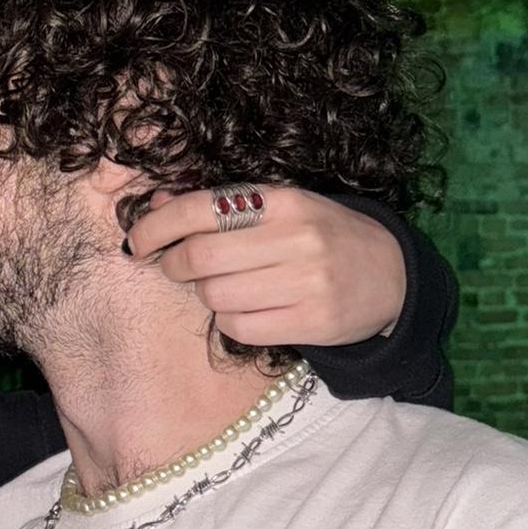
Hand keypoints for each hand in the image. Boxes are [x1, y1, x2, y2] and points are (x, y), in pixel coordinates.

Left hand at [125, 186, 404, 346]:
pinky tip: (247, 309)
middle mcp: (296, 237)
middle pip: (200, 257)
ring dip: (206, 294)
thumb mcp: (276, 207)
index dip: (156, 227)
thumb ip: (218, 206)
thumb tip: (155, 206)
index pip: (199, 209)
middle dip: (173, 264)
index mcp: (282, 200)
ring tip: (225, 286)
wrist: (392, 274)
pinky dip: (230, 321)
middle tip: (174, 266)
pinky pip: (239, 328)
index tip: (136, 241)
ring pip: (216, 295)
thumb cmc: (319, 234)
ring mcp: (308, 282)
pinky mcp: (314, 322)